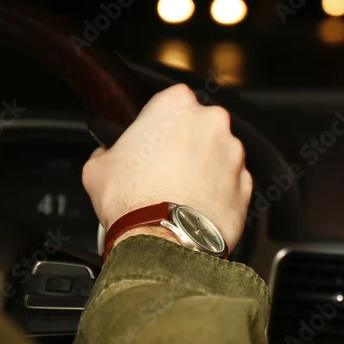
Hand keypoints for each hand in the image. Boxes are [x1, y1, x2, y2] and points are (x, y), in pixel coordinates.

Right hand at [82, 84, 252, 252]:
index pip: (170, 101)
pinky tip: (196, 207)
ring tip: (179, 193)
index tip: (152, 140)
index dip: (158, 123)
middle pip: (198, 127)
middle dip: (185, 145)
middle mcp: (212, 122)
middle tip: (163, 170)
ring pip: (218, 155)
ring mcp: (234, 153)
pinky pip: (231, 182)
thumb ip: (108, 151)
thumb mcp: (97, 167)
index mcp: (176, 105)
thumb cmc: (134, 202)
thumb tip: (108, 155)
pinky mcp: (246, 183)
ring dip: (203, 169)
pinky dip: (218, 192)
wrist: (164, 242)